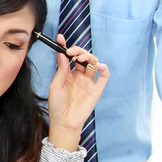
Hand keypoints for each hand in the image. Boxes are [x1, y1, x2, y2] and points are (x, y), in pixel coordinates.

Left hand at [47, 34, 109, 150]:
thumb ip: (61, 68)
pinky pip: (104, 77)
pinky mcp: (97, 90)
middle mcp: (80, 76)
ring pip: (94, 64)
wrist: (64, 122)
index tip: (61, 39)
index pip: (70, 57)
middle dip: (79, 51)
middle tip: (72, 52)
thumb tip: (61, 52)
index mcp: (68, 74)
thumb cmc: (57, 104)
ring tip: (82, 59)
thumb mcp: (56, 84)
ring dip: (89, 57)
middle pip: (83, 58)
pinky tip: (99, 65)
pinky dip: (104, 69)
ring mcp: (89, 82)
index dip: (67, 47)